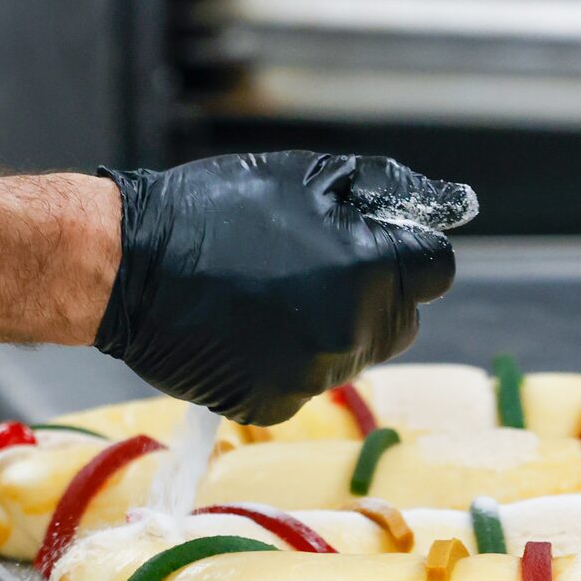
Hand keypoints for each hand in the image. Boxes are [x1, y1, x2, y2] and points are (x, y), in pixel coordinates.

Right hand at [93, 152, 467, 424]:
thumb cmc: (217, 209)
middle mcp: (350, 330)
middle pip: (401, 319)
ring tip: (274, 292)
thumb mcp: (308, 176)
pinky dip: (288, 359)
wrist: (130, 266)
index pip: (434, 270)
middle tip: (318, 264)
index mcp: (369, 269)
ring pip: (354, 352)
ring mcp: (312, 374)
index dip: (407, 251)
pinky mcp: (274, 404)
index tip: (376, 241)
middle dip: (375, 292)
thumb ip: (387, 192)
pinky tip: (249, 326)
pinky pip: (306, 382)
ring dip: (332, 325)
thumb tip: (451, 205)